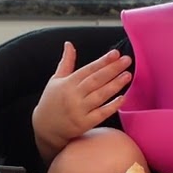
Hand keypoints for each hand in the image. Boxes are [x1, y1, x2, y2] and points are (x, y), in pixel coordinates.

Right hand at [32, 42, 132, 161]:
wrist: (44, 128)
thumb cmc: (51, 102)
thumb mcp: (55, 80)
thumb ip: (66, 62)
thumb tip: (69, 44)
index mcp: (67, 83)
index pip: (88, 69)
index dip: (102, 61)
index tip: (115, 53)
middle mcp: (73, 96)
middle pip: (96, 80)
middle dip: (112, 69)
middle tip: (126, 60)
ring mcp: (79, 110)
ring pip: (100, 96)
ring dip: (115, 85)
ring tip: (127, 75)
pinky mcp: (84, 124)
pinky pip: (100, 114)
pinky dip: (112, 106)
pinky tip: (122, 98)